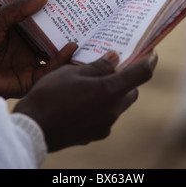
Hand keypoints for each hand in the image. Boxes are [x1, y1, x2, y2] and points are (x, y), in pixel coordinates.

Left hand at [0, 0, 76, 98]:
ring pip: (54, 55)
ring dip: (69, 45)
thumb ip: (20, 8)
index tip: (69, 1)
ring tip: (84, 31)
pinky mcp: (28, 79)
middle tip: (84, 16)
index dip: (54, 13)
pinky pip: (49, 71)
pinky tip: (70, 46)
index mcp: (19, 31)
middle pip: (51, 38)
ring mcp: (28, 63)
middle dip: (66, 29)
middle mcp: (26, 47)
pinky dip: (61, 60)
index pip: (41, 22)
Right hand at [14, 50, 157, 151]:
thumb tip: (114, 58)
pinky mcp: (94, 134)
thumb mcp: (73, 72)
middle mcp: (112, 111)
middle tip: (116, 65)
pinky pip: (106, 116)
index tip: (152, 52)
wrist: (33, 127)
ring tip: (96, 80)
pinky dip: (102, 105)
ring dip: (114, 92)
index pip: (141, 74)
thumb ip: (98, 66)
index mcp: (110, 92)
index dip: (149, 60)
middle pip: (131, 91)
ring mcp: (105, 125)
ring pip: (118, 104)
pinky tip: (85, 98)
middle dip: (127, 78)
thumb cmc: (51, 94)